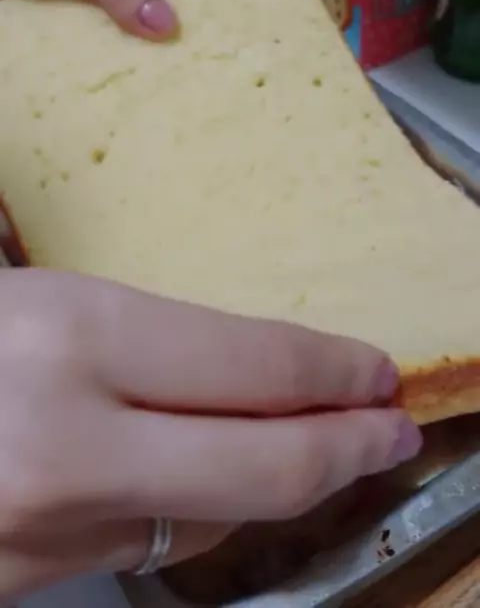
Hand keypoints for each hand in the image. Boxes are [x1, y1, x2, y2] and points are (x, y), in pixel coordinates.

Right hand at [0, 268, 421, 600]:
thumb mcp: (29, 300)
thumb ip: (129, 340)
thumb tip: (240, 368)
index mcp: (68, 341)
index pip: (252, 361)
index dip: (332, 369)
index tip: (377, 372)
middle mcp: (66, 447)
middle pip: (261, 466)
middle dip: (345, 448)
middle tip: (391, 428)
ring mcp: (43, 533)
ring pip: (207, 516)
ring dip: (270, 479)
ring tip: (315, 445)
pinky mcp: (21, 585)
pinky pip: (137, 544)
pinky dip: (189, 508)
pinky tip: (199, 476)